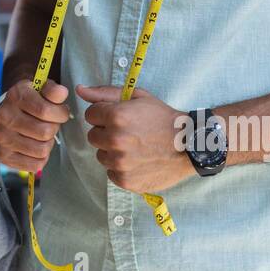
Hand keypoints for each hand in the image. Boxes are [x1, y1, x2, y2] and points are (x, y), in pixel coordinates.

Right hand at [0, 79, 69, 173]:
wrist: (7, 111)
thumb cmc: (29, 101)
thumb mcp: (40, 89)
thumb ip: (53, 90)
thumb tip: (62, 93)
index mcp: (16, 97)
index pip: (46, 111)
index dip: (61, 114)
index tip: (61, 113)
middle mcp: (5, 117)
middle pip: (45, 132)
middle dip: (54, 128)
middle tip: (49, 124)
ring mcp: (2, 138)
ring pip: (42, 150)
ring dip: (48, 144)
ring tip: (42, 135)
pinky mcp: (3, 155)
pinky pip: (35, 164)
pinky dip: (41, 158)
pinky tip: (36, 146)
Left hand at [77, 85, 193, 193]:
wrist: (190, 144)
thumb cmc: (163, 118)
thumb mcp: (137, 97)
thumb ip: (105, 93)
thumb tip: (79, 90)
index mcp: (115, 116)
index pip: (90, 115)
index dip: (105, 115)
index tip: (120, 118)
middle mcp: (115, 140)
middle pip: (93, 136)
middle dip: (106, 133)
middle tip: (129, 133)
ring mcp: (120, 163)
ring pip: (101, 155)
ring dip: (113, 152)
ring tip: (135, 147)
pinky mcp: (125, 180)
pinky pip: (111, 173)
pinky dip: (121, 168)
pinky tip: (138, 161)